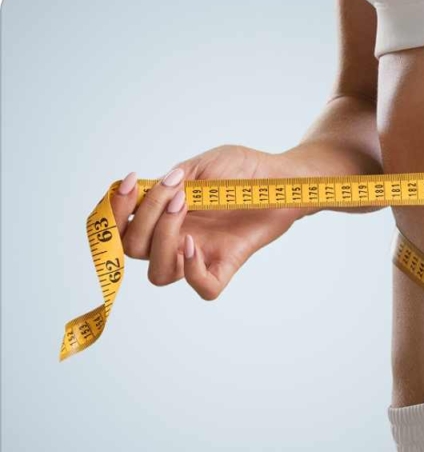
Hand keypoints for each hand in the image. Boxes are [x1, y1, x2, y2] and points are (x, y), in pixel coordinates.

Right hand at [111, 144, 377, 299]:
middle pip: (134, 249)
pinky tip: (194, 244)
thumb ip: (176, 178)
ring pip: (159, 273)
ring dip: (162, 239)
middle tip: (175, 190)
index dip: (114, 212)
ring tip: (185, 206)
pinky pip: (204, 287)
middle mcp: (177, 238)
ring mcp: (201, 253)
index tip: (129, 183)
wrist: (282, 177)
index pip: (120, 228)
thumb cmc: (244, 169)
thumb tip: (152, 190)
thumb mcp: (204, 163)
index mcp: (162, 215)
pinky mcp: (228, 263)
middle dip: (144, 218)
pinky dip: (193, 271)